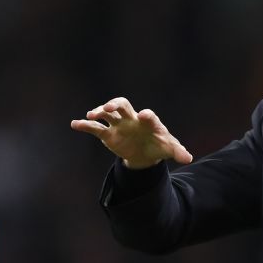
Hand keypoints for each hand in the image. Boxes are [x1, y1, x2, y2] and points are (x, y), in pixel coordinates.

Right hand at [70, 97, 192, 168]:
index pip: (148, 115)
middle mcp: (132, 119)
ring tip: (91, 115)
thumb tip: (188, 158)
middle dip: (116, 104)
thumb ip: (178, 152)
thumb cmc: (159, 145)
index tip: (145, 116)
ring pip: (107, 113)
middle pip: (123, 105)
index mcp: (149, 121)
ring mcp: (119, 125)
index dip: (147, 115)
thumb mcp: (169, 149)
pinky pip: (96, 128)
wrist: (146, 153)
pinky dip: (85, 125)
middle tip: (110, 107)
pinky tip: (75, 124)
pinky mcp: (109, 135)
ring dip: (99, 111)